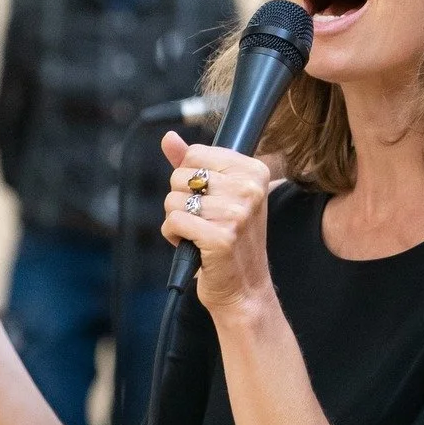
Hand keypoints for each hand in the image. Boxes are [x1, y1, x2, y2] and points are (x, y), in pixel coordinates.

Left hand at [160, 132, 273, 315]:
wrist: (244, 286)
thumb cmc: (231, 238)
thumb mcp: (219, 195)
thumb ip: (192, 164)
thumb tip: (168, 138)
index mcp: (254, 172)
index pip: (195, 153)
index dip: (190, 178)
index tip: (210, 199)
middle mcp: (250, 189)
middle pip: (181, 176)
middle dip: (181, 201)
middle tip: (204, 220)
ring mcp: (237, 214)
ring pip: (173, 200)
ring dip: (177, 220)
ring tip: (199, 234)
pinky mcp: (221, 237)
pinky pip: (173, 222)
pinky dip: (174, 236)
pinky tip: (192, 245)